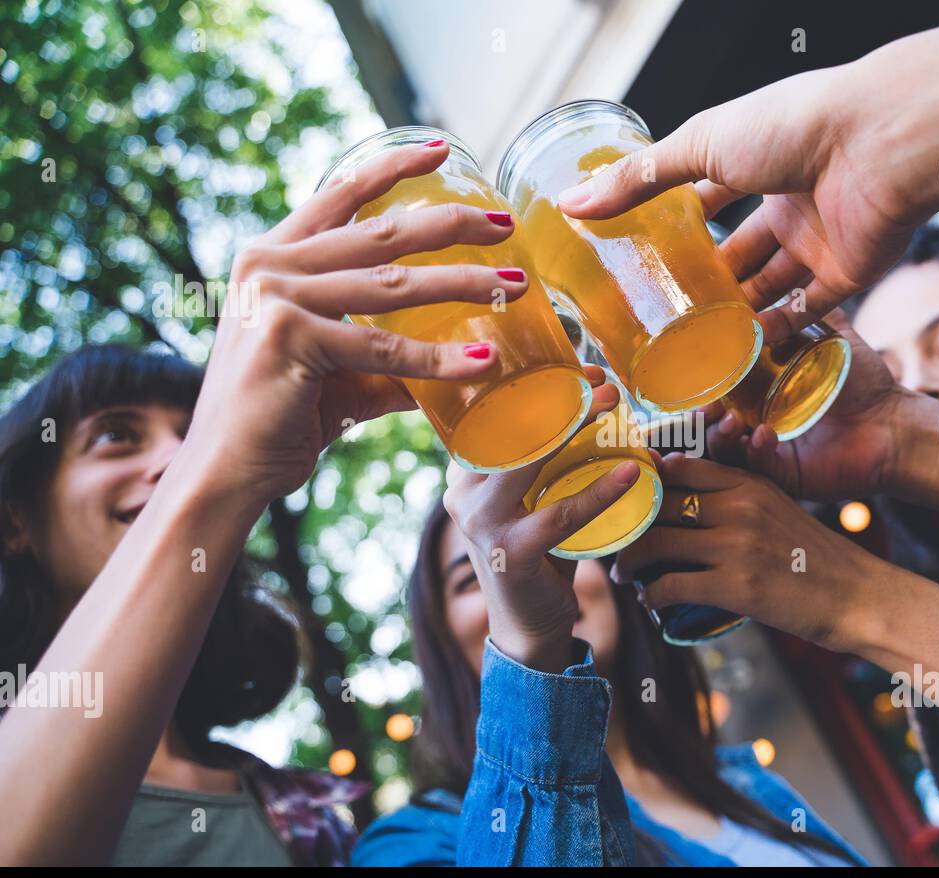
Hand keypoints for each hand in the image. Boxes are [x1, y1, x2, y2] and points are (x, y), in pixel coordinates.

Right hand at [180, 141, 528, 507]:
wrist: (227, 471)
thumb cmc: (279, 420)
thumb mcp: (339, 370)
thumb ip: (392, 357)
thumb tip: (463, 359)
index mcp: (272, 258)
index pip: (340, 194)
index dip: (394, 168)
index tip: (444, 148)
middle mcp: (269, 266)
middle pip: (380, 232)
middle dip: (451, 224)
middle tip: (504, 222)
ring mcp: (277, 297)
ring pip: (393, 285)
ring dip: (463, 284)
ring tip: (516, 286)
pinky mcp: (289, 338)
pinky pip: (384, 348)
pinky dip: (439, 357)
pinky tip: (483, 360)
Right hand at [442, 376, 637, 671]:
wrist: (529, 627)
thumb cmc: (540, 553)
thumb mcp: (533, 500)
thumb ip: (548, 462)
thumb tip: (602, 409)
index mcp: (466, 475)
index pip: (494, 417)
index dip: (535, 385)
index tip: (578, 367)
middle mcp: (463, 494)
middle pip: (510, 430)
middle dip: (557, 397)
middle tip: (601, 379)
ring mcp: (482, 524)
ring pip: (530, 462)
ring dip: (576, 428)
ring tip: (614, 405)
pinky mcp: (510, 553)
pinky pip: (560, 513)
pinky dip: (598, 492)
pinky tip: (629, 474)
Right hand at [557, 57, 925, 328]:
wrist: (879, 145)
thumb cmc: (791, 127)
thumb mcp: (701, 145)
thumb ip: (639, 179)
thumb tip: (571, 202)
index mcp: (756, 160)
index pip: (710, 196)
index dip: (680, 225)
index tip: (644, 258)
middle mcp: (788, 200)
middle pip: (742, 250)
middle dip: (710, 281)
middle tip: (667, 316)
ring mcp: (820, 239)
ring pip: (774, 286)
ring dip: (740, 313)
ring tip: (697, 345)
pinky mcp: (848, 273)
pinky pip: (812, 312)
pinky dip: (781, 332)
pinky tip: (745, 354)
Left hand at [611, 454, 877, 651]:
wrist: (855, 596)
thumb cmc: (812, 556)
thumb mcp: (779, 508)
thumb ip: (738, 498)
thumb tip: (683, 503)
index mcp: (750, 482)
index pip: (681, 468)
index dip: (646, 483)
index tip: (629, 500)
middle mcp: (741, 506)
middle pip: (660, 504)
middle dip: (629, 524)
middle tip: (616, 540)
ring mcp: (737, 545)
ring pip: (656, 543)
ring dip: (630, 562)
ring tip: (624, 573)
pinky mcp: (735, 586)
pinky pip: (671, 585)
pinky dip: (652, 595)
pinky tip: (650, 600)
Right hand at [705, 309, 908, 502]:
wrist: (894, 421)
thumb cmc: (863, 382)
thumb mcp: (829, 338)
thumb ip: (802, 311)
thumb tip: (779, 277)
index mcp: (761, 395)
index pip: (718, 392)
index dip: (703, 386)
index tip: (698, 375)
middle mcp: (759, 424)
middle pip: (712, 425)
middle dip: (703, 418)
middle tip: (707, 406)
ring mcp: (771, 453)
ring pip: (727, 452)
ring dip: (722, 438)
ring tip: (731, 422)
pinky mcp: (787, 476)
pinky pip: (759, 469)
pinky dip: (756, 453)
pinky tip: (764, 435)